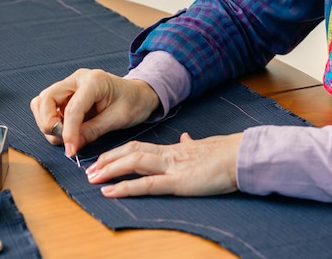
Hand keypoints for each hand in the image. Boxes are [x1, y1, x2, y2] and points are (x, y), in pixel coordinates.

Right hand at [30, 68, 159, 155]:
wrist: (139, 94)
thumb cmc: (133, 102)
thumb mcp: (118, 119)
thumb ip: (93, 131)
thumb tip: (72, 146)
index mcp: (94, 81)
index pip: (72, 108)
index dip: (68, 132)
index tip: (70, 150)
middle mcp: (77, 79)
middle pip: (46, 99)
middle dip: (48, 123)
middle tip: (63, 141)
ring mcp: (69, 85)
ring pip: (42, 102)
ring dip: (47, 122)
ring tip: (65, 136)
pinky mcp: (66, 94)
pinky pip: (47, 106)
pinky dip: (50, 120)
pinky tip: (65, 129)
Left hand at [86, 132, 243, 196]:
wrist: (242, 156)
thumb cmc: (227, 154)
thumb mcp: (204, 146)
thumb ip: (191, 144)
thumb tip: (185, 139)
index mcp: (174, 149)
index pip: (140, 146)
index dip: (119, 152)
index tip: (104, 159)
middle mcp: (169, 155)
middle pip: (131, 151)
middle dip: (108, 160)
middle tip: (89, 170)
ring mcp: (172, 167)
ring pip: (134, 162)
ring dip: (110, 169)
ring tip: (92, 178)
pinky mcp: (178, 182)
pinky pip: (147, 184)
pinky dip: (125, 187)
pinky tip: (110, 192)